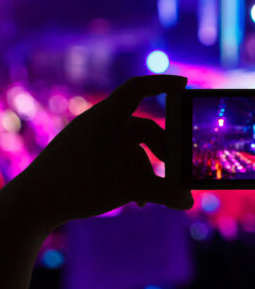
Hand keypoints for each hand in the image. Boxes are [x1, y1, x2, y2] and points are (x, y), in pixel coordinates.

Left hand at [16, 75, 193, 231]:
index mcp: (108, 116)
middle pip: (142, 125)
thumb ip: (163, 192)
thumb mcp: (128, 187)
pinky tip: (137, 199)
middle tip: (176, 163)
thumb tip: (189, 202)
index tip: (185, 84)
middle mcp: (100, 122)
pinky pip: (116, 157)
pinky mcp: (83, 155)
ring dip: (146, 167)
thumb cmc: (79, 185)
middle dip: (162, 146)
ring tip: (155, 193)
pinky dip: (130, 173)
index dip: (164, 83)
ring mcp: (90, 139)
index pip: (140, 87)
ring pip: (130, 146)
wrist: (31, 205)